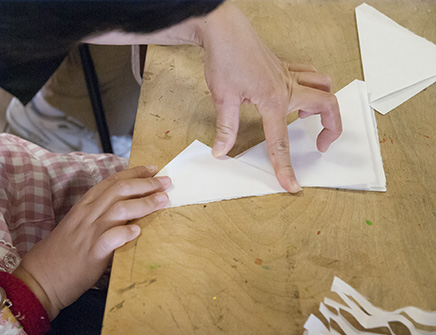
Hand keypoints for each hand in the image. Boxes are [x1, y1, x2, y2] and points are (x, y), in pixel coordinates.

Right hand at [13, 166, 170, 318]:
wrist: (40, 279)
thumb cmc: (62, 253)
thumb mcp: (79, 226)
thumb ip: (100, 215)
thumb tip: (129, 208)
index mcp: (84, 206)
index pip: (112, 182)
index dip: (134, 173)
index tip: (153, 169)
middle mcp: (87, 215)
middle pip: (120, 190)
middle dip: (146, 183)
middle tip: (166, 181)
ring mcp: (89, 233)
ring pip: (119, 209)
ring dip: (144, 203)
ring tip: (164, 200)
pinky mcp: (91, 254)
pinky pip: (110, 239)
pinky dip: (125, 232)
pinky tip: (138, 230)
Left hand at [199, 2, 341, 192]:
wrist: (224, 29)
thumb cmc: (226, 58)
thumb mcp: (223, 98)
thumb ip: (226, 128)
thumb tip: (221, 151)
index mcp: (274, 100)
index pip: (281, 142)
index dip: (286, 167)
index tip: (292, 185)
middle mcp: (288, 87)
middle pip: (327, 106)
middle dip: (332, 129)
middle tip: (320, 144)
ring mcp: (288, 75)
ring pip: (324, 85)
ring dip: (325, 104)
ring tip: (309, 118)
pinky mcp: (283, 66)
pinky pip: (309, 74)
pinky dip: (312, 85)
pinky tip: (298, 94)